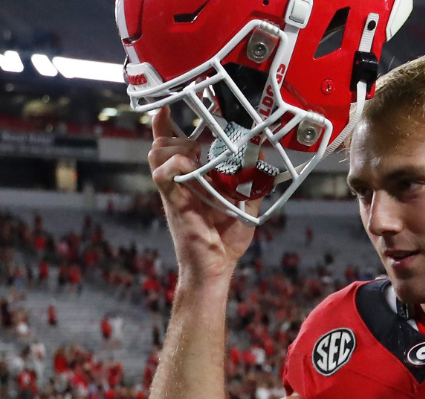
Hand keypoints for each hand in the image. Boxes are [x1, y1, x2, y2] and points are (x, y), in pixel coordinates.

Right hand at [148, 108, 256, 286]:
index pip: (172, 144)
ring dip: (175, 145)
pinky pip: (163, 176)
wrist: (216, 267)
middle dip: (172, 130)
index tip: (170, 105)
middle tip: (196, 133)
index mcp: (192, 179)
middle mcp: (179, 182)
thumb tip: (267, 162)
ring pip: (157, 154)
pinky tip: (191, 166)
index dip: (166, 124)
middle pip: (161, 143)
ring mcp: (174, 191)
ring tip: (195, 149)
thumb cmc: (226, 239)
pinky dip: (176, 165)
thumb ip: (253, 182)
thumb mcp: (246, 205)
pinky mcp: (174, 203)